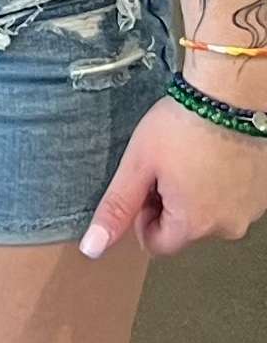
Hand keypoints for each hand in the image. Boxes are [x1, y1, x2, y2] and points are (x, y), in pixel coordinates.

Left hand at [80, 97, 266, 258]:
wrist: (231, 94)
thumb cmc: (182, 126)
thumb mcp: (138, 165)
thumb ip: (117, 209)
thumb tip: (93, 248)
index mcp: (194, 225)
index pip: (157, 244)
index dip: (144, 215)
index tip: (147, 184)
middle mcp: (229, 226)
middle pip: (185, 229)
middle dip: (171, 203)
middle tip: (169, 165)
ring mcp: (252, 210)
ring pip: (211, 214)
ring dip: (197, 194)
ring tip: (193, 157)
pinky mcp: (264, 193)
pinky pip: (234, 200)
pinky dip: (222, 184)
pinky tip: (214, 157)